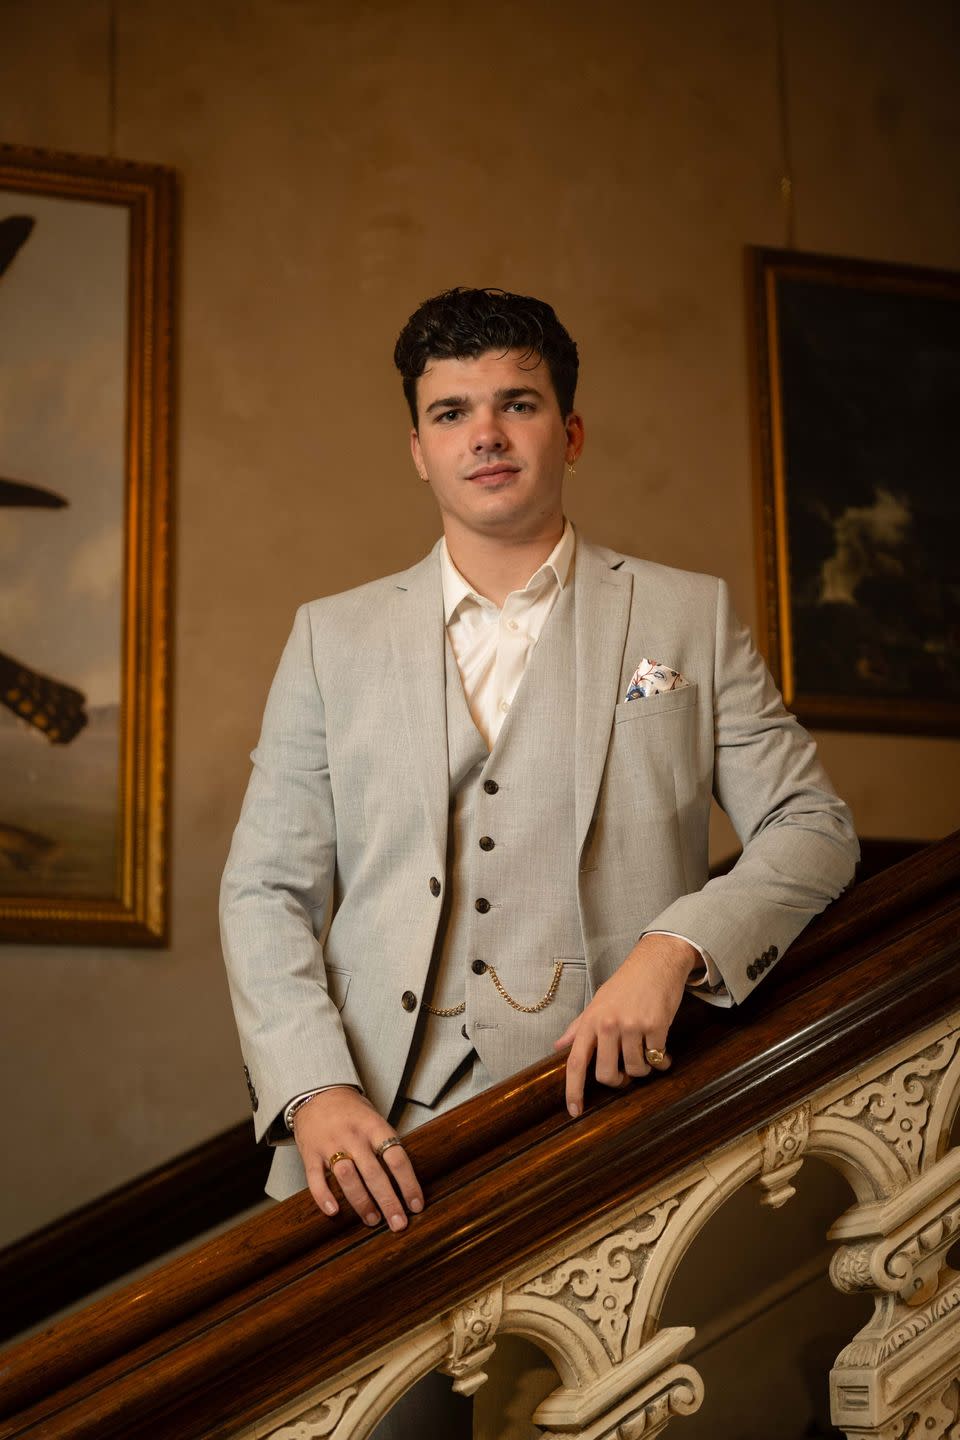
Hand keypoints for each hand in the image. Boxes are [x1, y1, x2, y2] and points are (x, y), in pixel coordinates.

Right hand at [293, 1086, 423, 1230]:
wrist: (317, 1092)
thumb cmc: (352, 1112)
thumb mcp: (374, 1118)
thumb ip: (385, 1144)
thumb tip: (405, 1181)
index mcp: (374, 1126)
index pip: (396, 1158)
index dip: (408, 1184)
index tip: (416, 1205)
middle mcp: (353, 1136)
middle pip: (374, 1173)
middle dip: (388, 1202)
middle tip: (398, 1224)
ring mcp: (330, 1144)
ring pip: (347, 1178)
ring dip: (361, 1203)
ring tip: (372, 1220)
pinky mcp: (310, 1153)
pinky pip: (316, 1179)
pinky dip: (324, 1197)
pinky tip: (334, 1212)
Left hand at [554, 934, 698, 1117]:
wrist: (656, 962)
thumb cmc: (625, 983)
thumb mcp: (597, 1002)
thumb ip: (578, 1027)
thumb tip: (558, 1047)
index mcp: (591, 1021)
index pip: (575, 1062)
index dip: (573, 1090)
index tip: (575, 1112)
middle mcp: (609, 1025)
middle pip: (606, 1075)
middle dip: (617, 1082)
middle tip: (623, 1074)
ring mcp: (633, 1026)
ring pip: (635, 1070)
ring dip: (642, 1070)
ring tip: (645, 1054)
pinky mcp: (656, 1026)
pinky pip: (657, 1060)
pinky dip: (662, 1061)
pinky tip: (663, 1051)